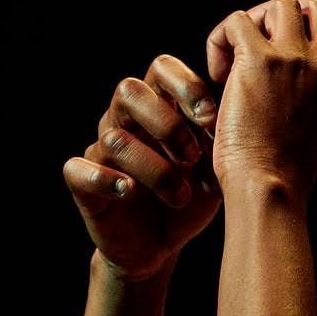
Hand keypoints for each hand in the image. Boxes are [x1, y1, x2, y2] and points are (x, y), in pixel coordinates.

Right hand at [63, 53, 222, 281]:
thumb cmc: (190, 195)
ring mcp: (101, 151)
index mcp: (157, 105)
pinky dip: (105, 180)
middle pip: (129, 90)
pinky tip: (130, 193)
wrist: (161, 247)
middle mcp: (123, 121)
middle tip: (193, 156)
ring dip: (154, 168)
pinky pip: (77, 169)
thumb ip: (221, 135)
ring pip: (114, 138)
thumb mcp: (214, 165)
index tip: (212, 118)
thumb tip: (238, 110)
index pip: (162, 68)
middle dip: (166, 123)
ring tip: (181, 195)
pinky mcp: (82, 184)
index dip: (186, 86)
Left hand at [204, 0, 316, 197]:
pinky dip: (220, 40)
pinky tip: (217, 75)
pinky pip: (237, 21)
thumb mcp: (315, 135)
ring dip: (254, 24)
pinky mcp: (259, 59)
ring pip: (279, 4)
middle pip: (315, 7)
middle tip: (256, 52)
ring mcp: (295, 59)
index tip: (275, 71)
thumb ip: (310, 103)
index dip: (303, 43)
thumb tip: (286, 88)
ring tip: (235, 61)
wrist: (269, 190)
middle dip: (283, 20)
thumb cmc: (280, 177)